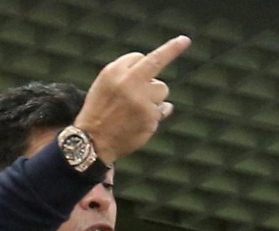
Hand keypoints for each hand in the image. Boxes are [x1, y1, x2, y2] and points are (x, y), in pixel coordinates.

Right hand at [75, 35, 190, 164]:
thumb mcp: (104, 84)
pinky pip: (164, 109)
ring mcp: (141, 101)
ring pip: (162, 90)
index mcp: (114, 72)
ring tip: (136, 111)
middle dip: (151, 81)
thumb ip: (126, 71)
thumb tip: (157, 63)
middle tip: (137, 95)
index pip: (140, 57)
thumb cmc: (99, 110)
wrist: (93, 141)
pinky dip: (156, 114)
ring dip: (154, 98)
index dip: (160, 53)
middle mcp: (128, 83)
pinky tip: (141, 121)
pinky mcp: (150, 118)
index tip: (184, 40)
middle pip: (155, 69)